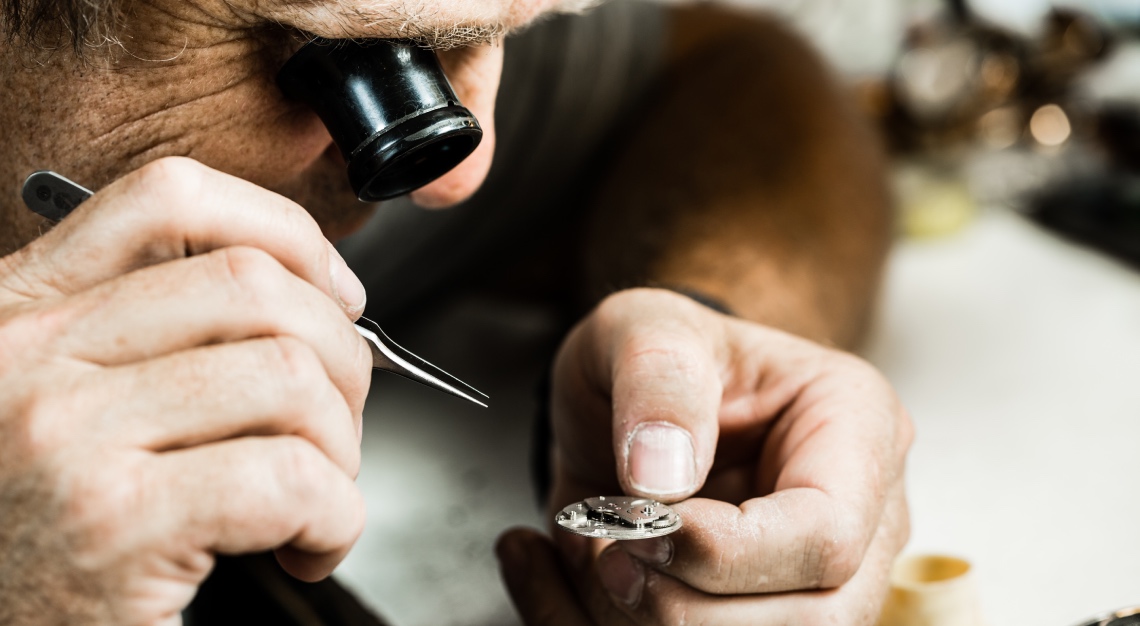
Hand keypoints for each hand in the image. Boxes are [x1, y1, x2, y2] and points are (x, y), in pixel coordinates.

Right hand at [0, 157, 371, 624]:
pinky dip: (337, 518)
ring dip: (342, 446)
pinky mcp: (111, 523)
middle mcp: (29, 354)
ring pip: (289, 376)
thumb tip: (314, 302)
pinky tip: (307, 548)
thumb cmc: (36, 532)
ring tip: (318, 495)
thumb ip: (152, 336)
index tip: (338, 294)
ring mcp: (64, 433)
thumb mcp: (60, 400)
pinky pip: (291, 479)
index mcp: (19, 308)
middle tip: (338, 420)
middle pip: (254, 285)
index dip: (287, 232)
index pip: (171, 198)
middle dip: (342, 353)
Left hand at [497, 288, 911, 624]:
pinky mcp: (763, 611)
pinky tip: (565, 571)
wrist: (639, 398)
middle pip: (816, 620)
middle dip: (689, 608)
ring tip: (588, 551)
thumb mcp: (645, 327)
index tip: (641, 526)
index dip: (726, 552)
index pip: (827, 535)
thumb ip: (657, 379)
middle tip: (607, 550)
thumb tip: (661, 477)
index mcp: (858, 429)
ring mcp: (820, 577)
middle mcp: (861, 516)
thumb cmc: (663, 354)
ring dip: (648, 622)